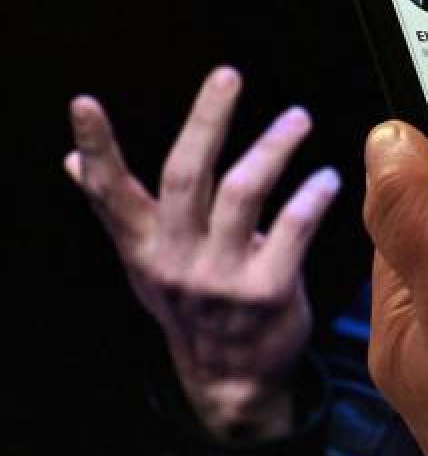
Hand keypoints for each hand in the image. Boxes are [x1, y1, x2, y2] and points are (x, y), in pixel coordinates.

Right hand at [64, 67, 339, 440]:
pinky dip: (310, 197)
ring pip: (243, 194)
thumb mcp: (146, 260)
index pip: (110, 192)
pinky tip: (326, 179)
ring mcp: (220, 277)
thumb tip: (72, 161)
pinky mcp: (266, 291)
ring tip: (297, 119)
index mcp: (144, 246)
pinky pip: (291, 231)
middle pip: (187, 176)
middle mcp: (176, 259)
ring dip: (272, 149)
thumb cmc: (192, 304)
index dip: (96, 148)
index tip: (84, 105)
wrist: (232, 378)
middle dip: (206, 120)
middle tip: (227, 76)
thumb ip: (117, 207)